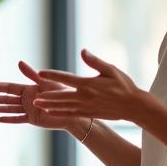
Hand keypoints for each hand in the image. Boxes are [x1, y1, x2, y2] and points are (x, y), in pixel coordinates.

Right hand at [0, 60, 91, 135]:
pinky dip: (9, 119)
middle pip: (5, 98)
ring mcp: (28, 109)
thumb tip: (19, 62)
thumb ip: (32, 75)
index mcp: (28, 88)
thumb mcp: (46, 82)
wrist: (74, 109)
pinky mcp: (33, 119)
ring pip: (9, 109)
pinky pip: (18, 119)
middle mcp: (26, 98)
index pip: (8, 87)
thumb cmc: (63, 93)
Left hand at [33, 49, 148, 123]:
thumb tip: (82, 51)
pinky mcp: (89, 113)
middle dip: (46, 95)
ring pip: (63, 106)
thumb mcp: (110, 70)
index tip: (40, 73)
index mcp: (88, 83)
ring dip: (49, 105)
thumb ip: (94, 61)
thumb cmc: (123, 85)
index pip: (66, 78)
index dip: (52, 75)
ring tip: (36, 104)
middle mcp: (85, 96)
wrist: (133, 106)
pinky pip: (70, 114)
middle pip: (61, 95)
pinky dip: (59, 113)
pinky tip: (50, 112)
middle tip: (33, 95)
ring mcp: (86, 107)